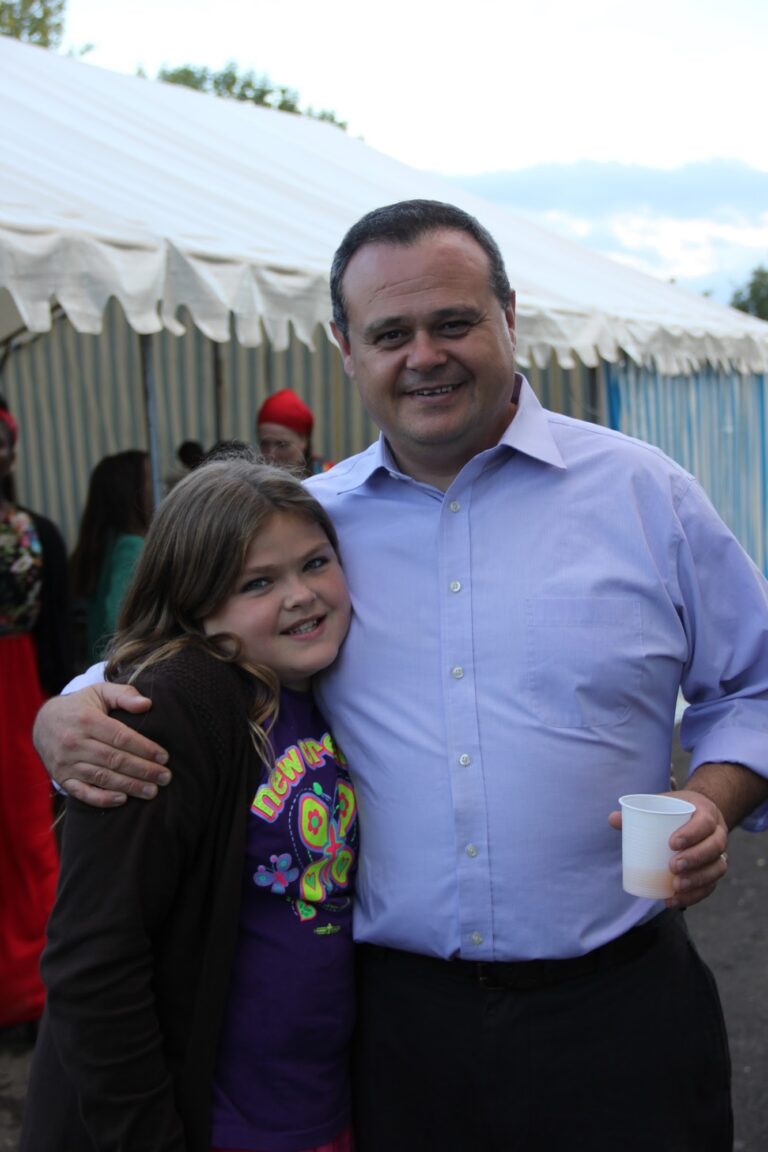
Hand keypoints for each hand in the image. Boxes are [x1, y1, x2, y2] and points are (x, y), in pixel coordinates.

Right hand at [33, 684, 170, 807]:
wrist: (43, 723)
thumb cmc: (80, 707)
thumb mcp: (100, 692)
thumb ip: (124, 694)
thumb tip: (147, 704)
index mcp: (86, 720)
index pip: (120, 737)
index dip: (144, 748)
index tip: (164, 757)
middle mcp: (74, 742)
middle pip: (114, 759)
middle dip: (143, 770)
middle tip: (165, 777)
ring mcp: (66, 763)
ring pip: (102, 777)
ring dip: (130, 786)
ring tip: (152, 791)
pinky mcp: (62, 778)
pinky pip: (82, 792)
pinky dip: (102, 798)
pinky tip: (123, 799)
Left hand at [609, 789, 727, 907]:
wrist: (699, 816)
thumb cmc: (676, 811)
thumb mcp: (663, 805)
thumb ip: (639, 812)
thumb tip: (613, 819)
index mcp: (706, 814)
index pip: (704, 823)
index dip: (692, 834)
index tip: (672, 843)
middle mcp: (718, 834)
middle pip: (713, 848)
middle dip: (694, 859)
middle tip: (672, 867)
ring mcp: (719, 854)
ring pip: (716, 869)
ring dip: (697, 880)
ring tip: (675, 886)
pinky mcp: (714, 871)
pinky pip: (711, 886)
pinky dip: (694, 896)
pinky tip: (674, 900)